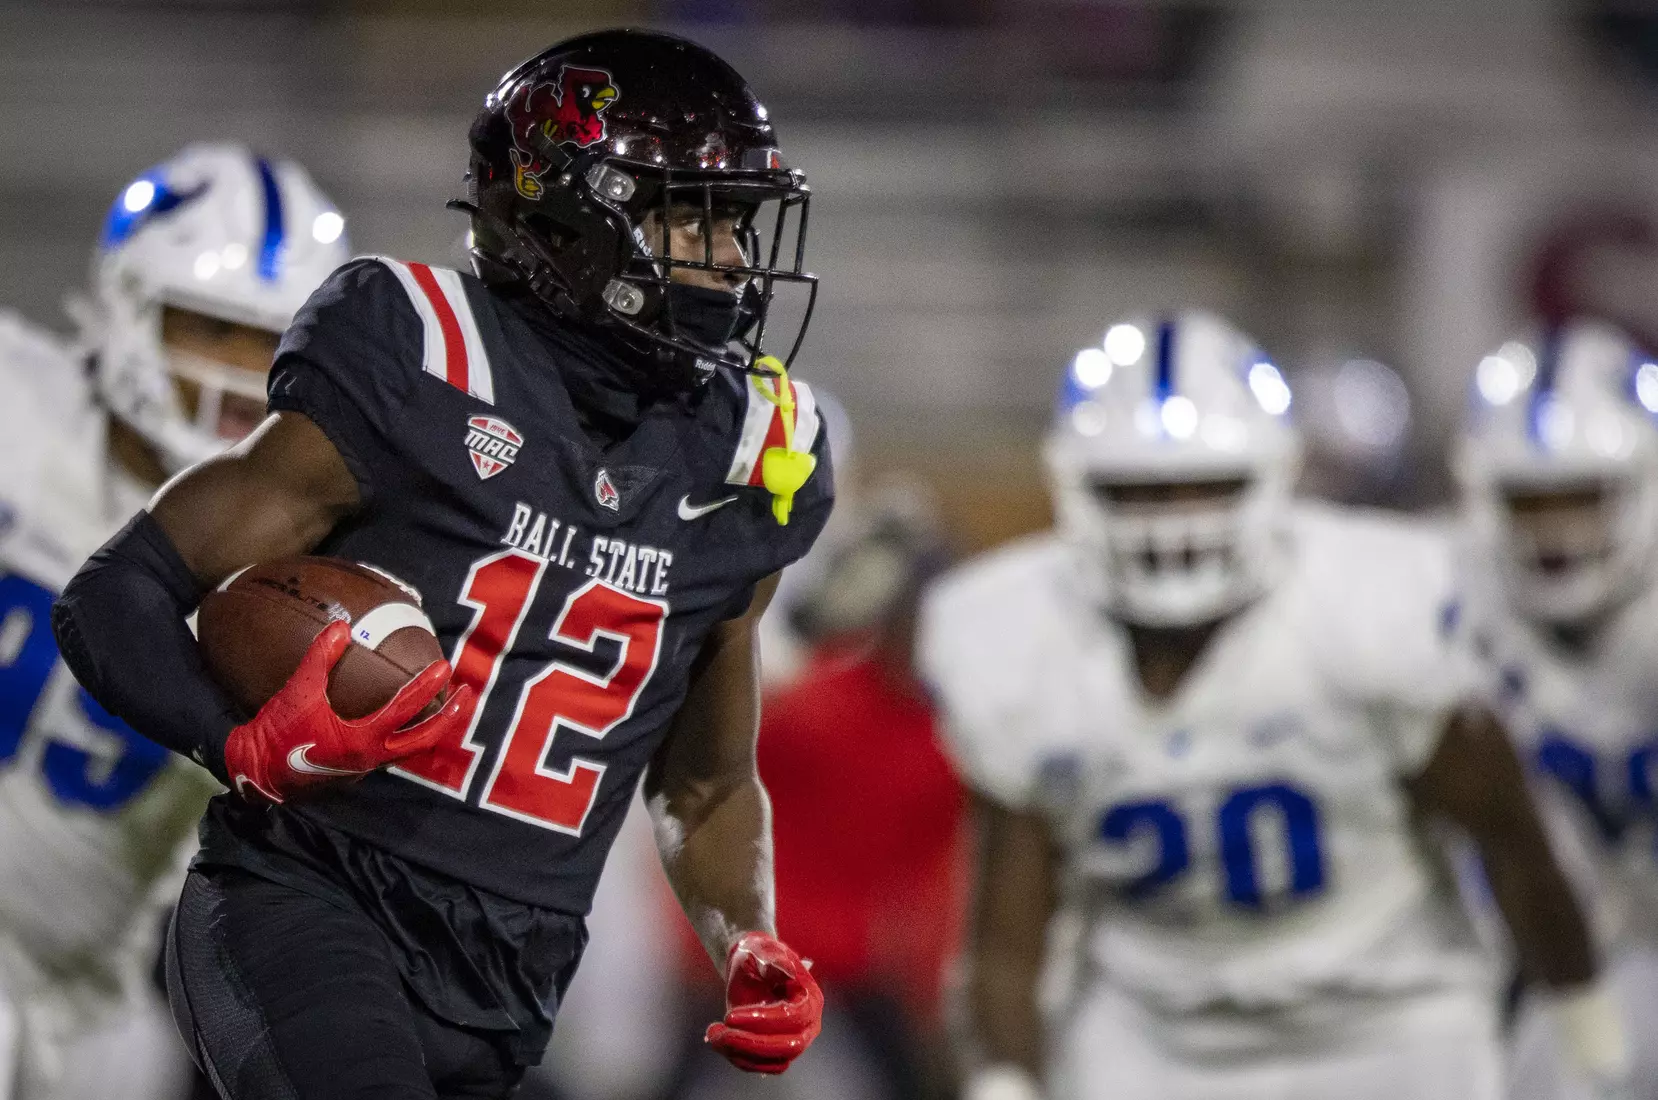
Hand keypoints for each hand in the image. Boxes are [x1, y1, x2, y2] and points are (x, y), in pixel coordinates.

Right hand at [224, 620, 469, 802]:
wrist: (255, 771)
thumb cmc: (277, 732)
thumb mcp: (298, 691)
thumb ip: (320, 658)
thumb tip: (341, 626)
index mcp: (362, 739)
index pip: (405, 710)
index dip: (426, 686)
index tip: (445, 667)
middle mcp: (371, 758)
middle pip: (424, 740)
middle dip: (448, 718)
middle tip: (466, 695)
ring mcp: (366, 767)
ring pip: (411, 749)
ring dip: (431, 728)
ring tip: (445, 707)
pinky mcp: (356, 769)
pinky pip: (392, 752)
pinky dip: (407, 735)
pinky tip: (407, 721)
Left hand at [704, 931, 822, 1073]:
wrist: (748, 967)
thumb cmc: (757, 954)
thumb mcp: (762, 949)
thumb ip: (773, 958)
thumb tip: (787, 970)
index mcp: (810, 998)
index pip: (795, 1017)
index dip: (765, 1020)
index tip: (731, 1015)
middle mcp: (807, 1025)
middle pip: (789, 1046)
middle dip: (752, 1043)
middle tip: (720, 1031)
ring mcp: (792, 1041)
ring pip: (772, 1061)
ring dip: (739, 1052)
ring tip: (712, 1033)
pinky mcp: (774, 1053)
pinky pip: (759, 1066)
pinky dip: (736, 1057)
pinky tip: (717, 1039)